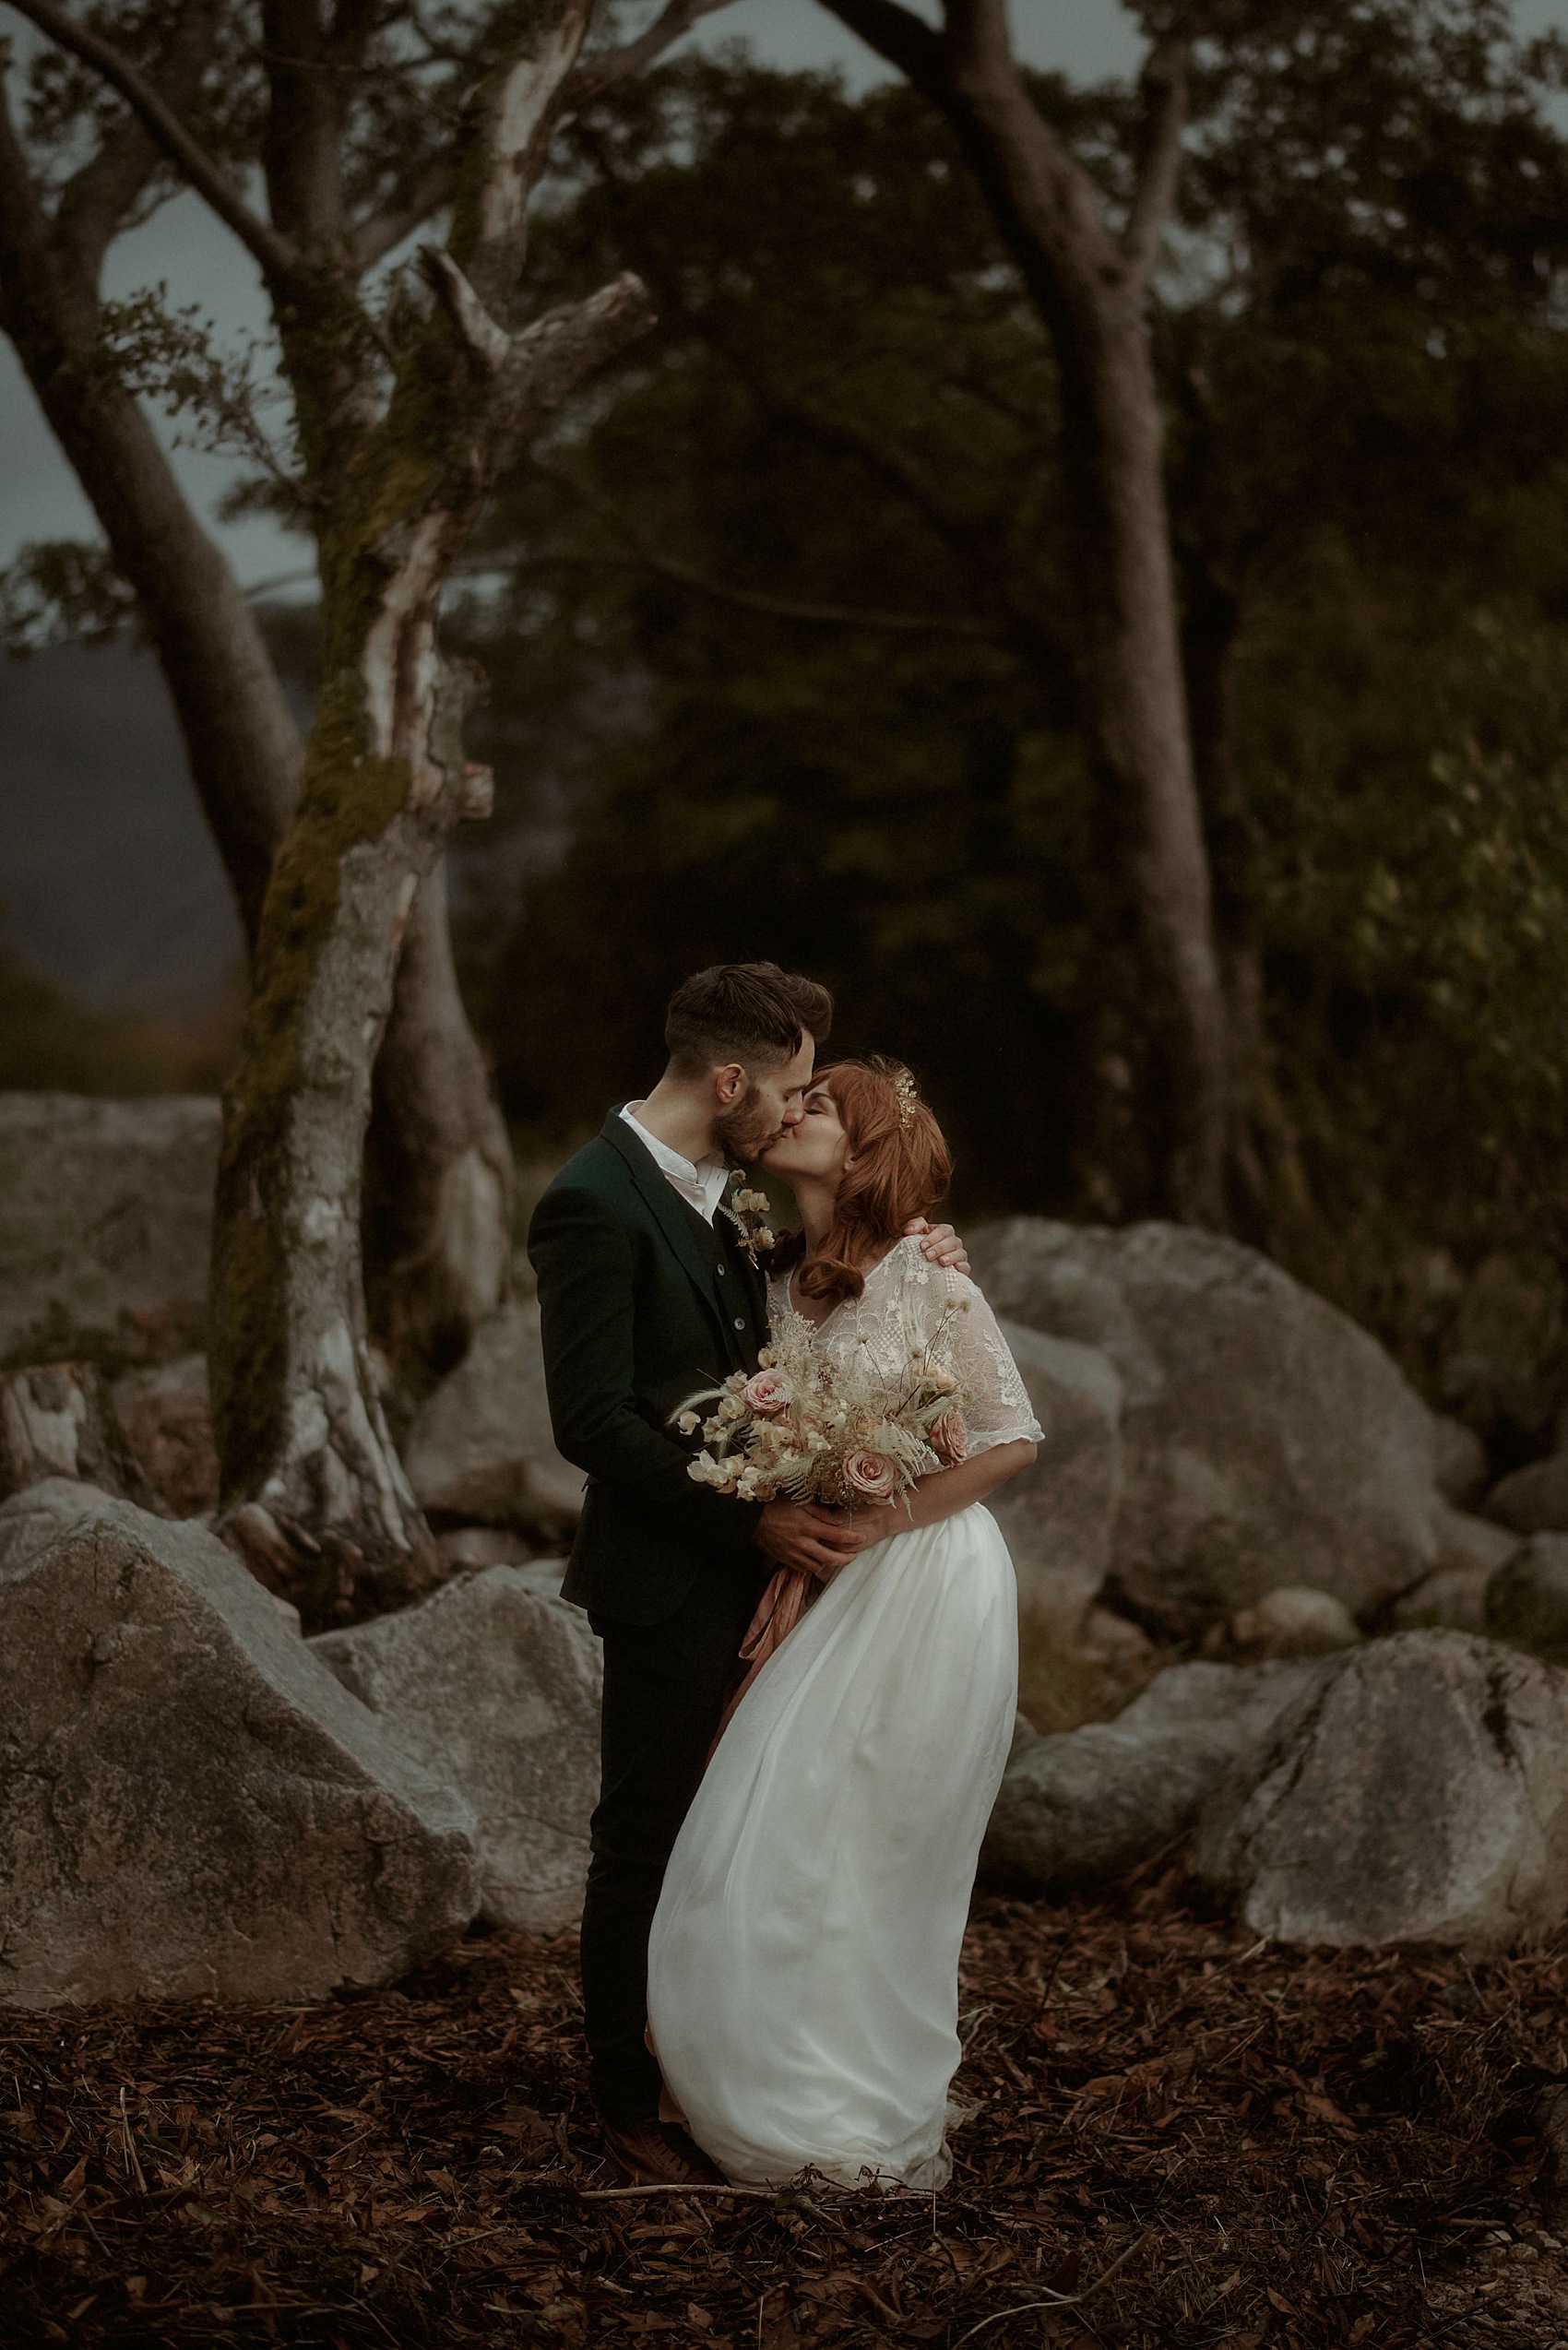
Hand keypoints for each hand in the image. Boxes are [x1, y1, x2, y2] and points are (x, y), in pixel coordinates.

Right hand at [753, 1501, 874, 1576]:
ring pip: (818, 1566)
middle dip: (846, 1559)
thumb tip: (838, 1521)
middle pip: (831, 1558)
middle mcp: (802, 1543)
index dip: (852, 1538)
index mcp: (808, 1527)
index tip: (861, 1537)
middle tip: (853, 1556)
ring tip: (834, 1556)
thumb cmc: (776, 1507)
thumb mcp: (799, 1503)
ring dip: (828, 1563)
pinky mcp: (785, 1560)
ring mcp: (793, 1554)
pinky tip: (816, 1559)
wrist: (751, 1521)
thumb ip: (820, 1513)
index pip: (837, 1535)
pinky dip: (812, 1565)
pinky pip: (803, 1569)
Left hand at [906, 1215, 969, 1276]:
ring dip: (951, 1256)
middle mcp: (953, 1242)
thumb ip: (912, 1226)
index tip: (922, 1246)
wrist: (918, 1272)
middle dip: (940, 1248)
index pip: (943, 1230)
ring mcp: (959, 1256)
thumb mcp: (911, 1237)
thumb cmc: (916, 1250)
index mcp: (943, 1232)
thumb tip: (908, 1230)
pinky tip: (956, 1267)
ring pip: (961, 1253)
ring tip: (941, 1262)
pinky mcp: (961, 1270)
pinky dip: (962, 1266)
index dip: (934, 1237)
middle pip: (952, 1241)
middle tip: (928, 1256)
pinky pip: (966, 1267)